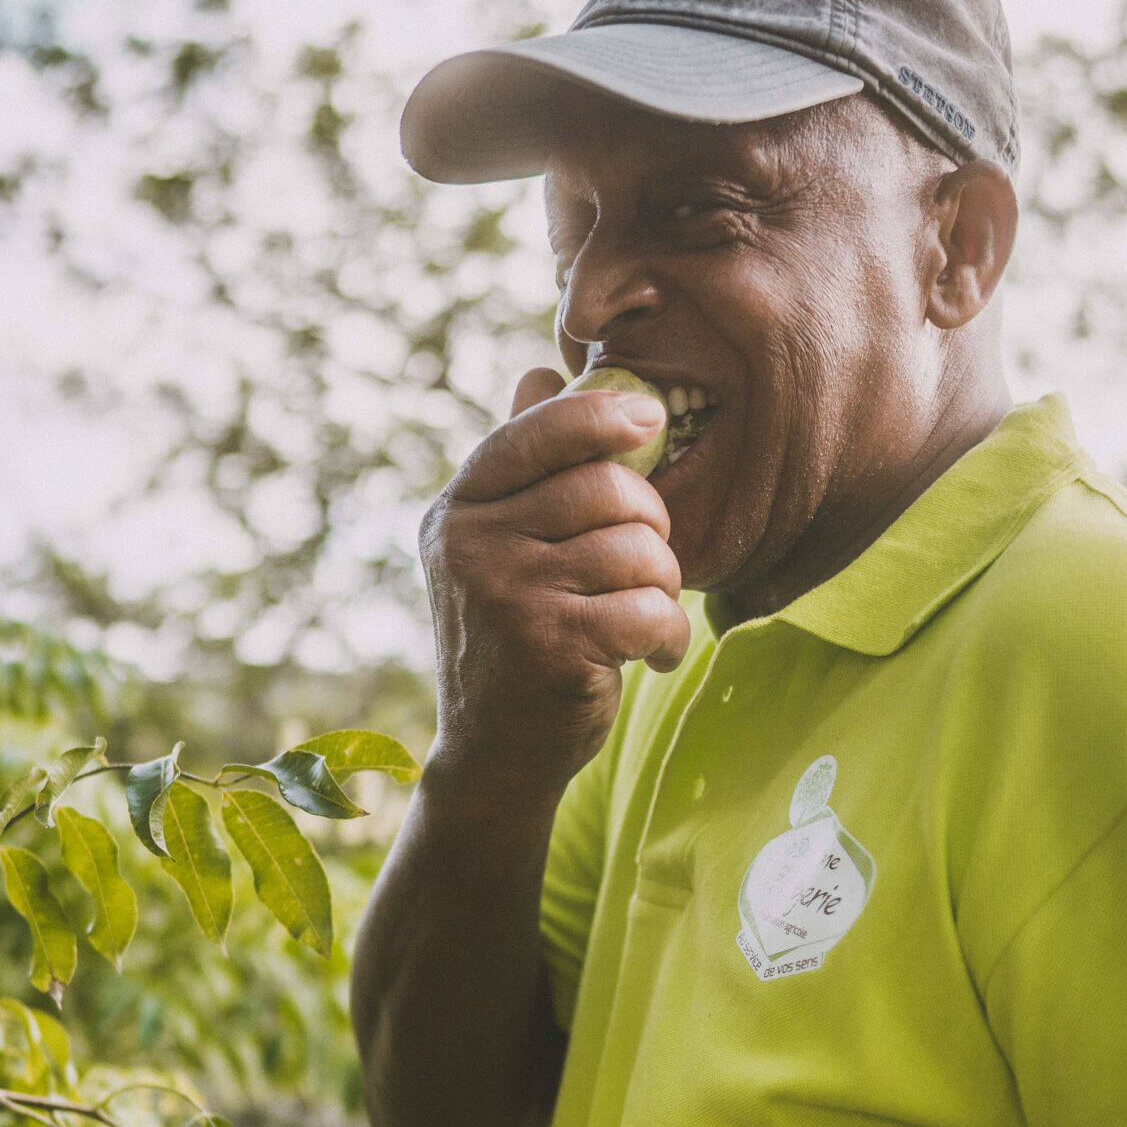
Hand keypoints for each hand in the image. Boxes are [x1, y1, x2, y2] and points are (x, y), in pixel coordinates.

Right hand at [420, 369, 691, 805]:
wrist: (494, 757)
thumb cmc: (514, 640)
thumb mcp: (500, 548)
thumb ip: (523, 467)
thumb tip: (540, 369)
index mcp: (458, 509)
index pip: (536, 432)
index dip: (600, 414)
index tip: (650, 417)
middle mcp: (471, 543)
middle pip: (607, 489)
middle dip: (651, 526)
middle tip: (649, 568)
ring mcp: (505, 593)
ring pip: (636, 550)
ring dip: (662, 589)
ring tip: (645, 619)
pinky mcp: (547, 646)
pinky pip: (647, 609)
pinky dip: (667, 636)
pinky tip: (653, 656)